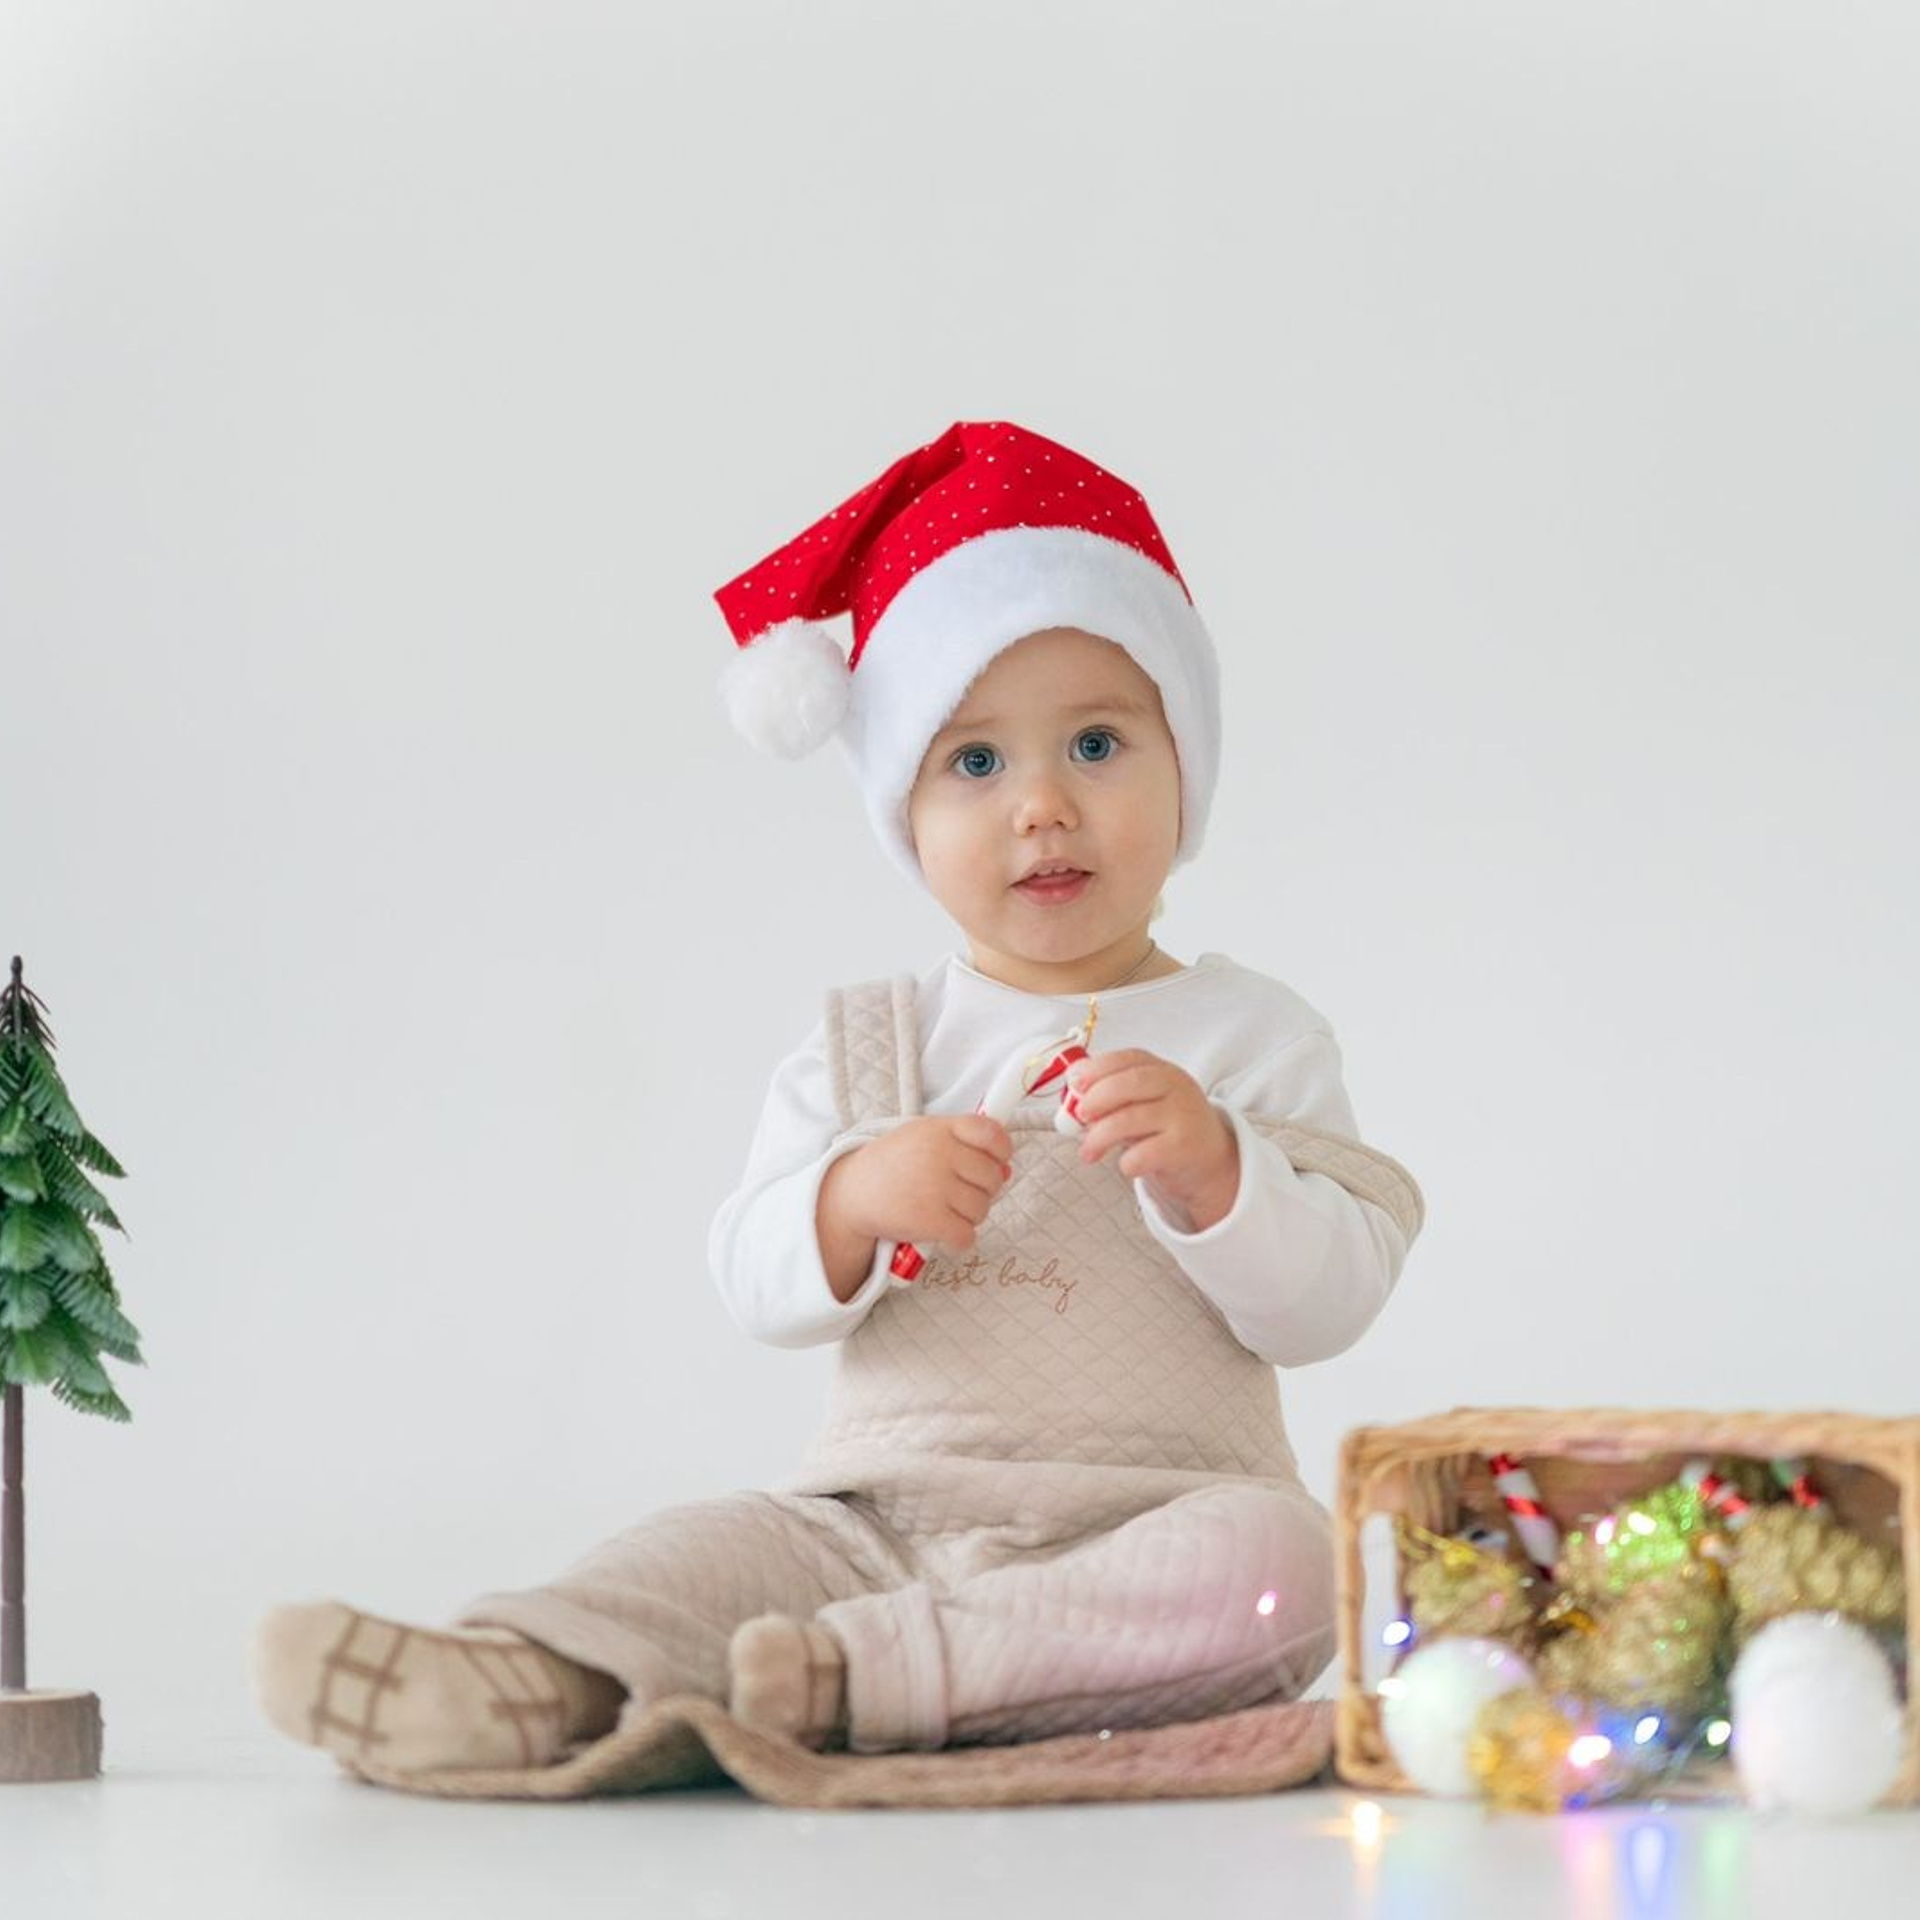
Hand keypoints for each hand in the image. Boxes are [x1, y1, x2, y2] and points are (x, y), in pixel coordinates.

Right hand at [841, 1113, 1012, 1253]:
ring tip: (946, 1211)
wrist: (851, 1193)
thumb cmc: (893, 1165)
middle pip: (992, 1177)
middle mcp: (939, 1154)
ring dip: (969, 1216)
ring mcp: (935, 1186)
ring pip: (982, 1209)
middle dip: (984, 1190)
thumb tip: (1007, 1170)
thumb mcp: (923, 1137)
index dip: (1002, 1150)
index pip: (991, 1133)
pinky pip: (966, 1235)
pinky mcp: (929, 1219)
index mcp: (939, 1129)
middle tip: (961, 1193)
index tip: (997, 1161)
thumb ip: (963, 1145)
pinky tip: (944, 1232)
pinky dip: (958, 1240)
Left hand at [1068, 1048, 1239, 1230]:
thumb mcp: (1146, 1103)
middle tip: (1079, 1117)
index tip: (1075, 1084)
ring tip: (1088, 1152)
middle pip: (1130, 1083)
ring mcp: (1182, 1116)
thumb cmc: (1167, 1128)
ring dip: (1099, 1137)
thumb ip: (1114, 1097)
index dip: (1097, 1068)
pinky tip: (1126, 1165)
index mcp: (1162, 1070)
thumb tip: (1072, 1098)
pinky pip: (1144, 1153)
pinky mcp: (1184, 1147)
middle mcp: (1176, 1087)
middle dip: (1096, 1098)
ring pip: (1130, 1119)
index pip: (1128, 1058)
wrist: (1212, 1159)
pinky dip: (1126, 1162)